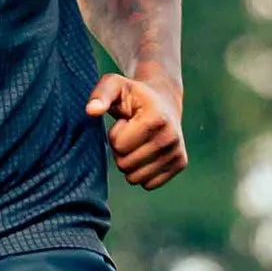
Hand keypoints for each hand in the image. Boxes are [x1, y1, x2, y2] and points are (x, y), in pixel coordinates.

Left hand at [89, 71, 186, 189]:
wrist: (163, 101)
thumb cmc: (133, 94)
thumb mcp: (114, 85)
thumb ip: (100, 95)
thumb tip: (91, 111)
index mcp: (156, 118)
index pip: (119, 145)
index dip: (115, 134)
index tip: (126, 122)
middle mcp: (171, 138)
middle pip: (125, 164)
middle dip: (120, 150)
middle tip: (130, 133)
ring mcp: (177, 152)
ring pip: (135, 178)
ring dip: (129, 162)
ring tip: (137, 141)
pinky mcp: (180, 164)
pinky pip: (148, 184)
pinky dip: (141, 171)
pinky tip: (146, 151)